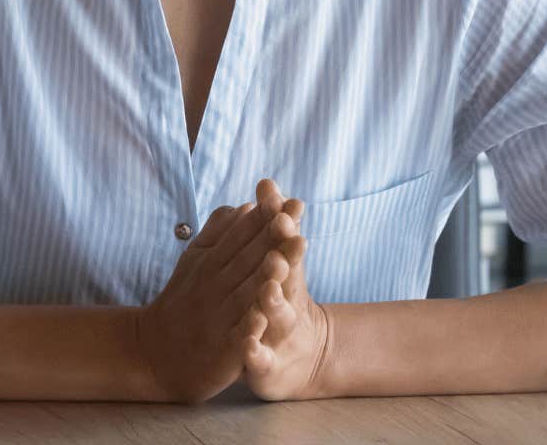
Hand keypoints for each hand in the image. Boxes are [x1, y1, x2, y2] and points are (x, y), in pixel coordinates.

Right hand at [133, 192, 297, 403]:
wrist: (154, 353)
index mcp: (210, 262)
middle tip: (294, 216)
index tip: (287, 199)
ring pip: (244, 294)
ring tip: (284, 258)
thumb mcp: (194, 260)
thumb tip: (245, 206)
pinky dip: (249, 327)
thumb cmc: (182, 301)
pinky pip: (237, 337)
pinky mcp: (222, 351)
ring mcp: (218, 318)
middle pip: (246, 259)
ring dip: (264, 275)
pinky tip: (262, 317)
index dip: (263, 219)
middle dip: (270, 238)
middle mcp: (214, 287)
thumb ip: (218, 232)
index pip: (240, 236)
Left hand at [241, 180, 331, 400]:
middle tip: (284, 230)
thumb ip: (272, 223)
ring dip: (273, 299)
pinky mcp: (267, 364)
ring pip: (277, 315)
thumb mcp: (278, 261)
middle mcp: (287, 301)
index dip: (284, 225)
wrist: (299, 359)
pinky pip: (260, 357)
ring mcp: (279, 334)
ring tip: (268, 287)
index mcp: (285, 275)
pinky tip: (247, 345)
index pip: (285, 245)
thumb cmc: (281, 300)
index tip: (284, 201)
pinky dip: (255, 350)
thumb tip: (267, 181)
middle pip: (287, 275)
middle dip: (285, 253)